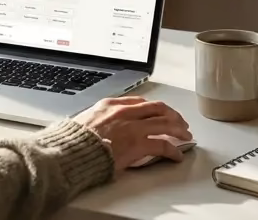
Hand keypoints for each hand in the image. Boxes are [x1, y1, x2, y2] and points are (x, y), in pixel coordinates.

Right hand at [73, 96, 191, 170]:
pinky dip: (173, 150)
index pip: (140, 101)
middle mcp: (125, 112)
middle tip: (179, 122)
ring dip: (178, 129)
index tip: (159, 112)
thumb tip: (104, 125)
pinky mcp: (138, 144)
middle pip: (158, 108)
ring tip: (185, 136)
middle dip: (172, 115)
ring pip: (165, 123)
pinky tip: (177, 155)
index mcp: (110, 104)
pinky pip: (163, 144)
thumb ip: (100, 119)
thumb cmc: (74, 140)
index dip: (154, 107)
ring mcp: (133, 127)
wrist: (71, 151)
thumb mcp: (85, 120)